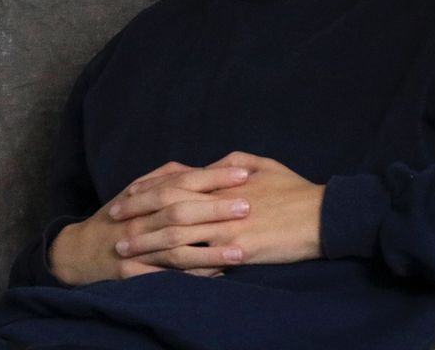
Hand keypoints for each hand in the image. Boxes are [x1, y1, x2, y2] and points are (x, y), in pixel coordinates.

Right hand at [48, 161, 250, 284]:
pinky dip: (192, 276)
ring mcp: (137, 248)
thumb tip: (203, 168)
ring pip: (176, 248)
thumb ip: (169, 177)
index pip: (185, 181)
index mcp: (147, 195)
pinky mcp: (133, 274)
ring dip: (210, 251)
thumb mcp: (139, 188)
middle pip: (182, 211)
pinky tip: (217, 275)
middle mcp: (142, 219)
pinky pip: (167, 277)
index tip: (244, 175)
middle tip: (248, 207)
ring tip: (241, 251)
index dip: (214, 177)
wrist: (81, 252)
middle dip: (216, 209)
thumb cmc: (120, 216)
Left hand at [114, 152, 324, 267]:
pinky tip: (154, 271)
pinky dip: (172, 265)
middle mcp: (220, 201)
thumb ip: (231, 163)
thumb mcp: (263, 164)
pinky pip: (198, 260)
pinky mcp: (238, 251)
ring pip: (176, 234)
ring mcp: (227, 227)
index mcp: (225, 178)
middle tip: (113, 220)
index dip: (150, 186)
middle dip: (138, 213)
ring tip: (123, 249)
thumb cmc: (294, 189)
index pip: (177, 180)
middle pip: (169, 205)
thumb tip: (209, 166)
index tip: (128, 192)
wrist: (322, 215)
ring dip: (146, 241)